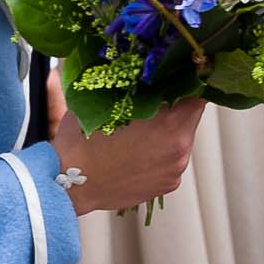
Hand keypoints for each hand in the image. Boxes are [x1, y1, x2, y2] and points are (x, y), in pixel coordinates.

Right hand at [48, 76, 204, 213]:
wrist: (66, 187)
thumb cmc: (80, 144)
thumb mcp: (101, 104)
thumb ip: (128, 90)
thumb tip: (137, 76)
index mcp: (169, 125)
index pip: (197, 95)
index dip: (185, 85)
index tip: (174, 81)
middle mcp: (180, 150)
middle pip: (190, 118)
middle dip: (174, 110)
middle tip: (151, 104)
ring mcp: (175, 170)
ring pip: (180, 141)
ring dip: (166, 133)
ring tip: (138, 133)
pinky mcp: (167, 186)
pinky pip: (170, 161)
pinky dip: (158, 155)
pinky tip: (135, 154)